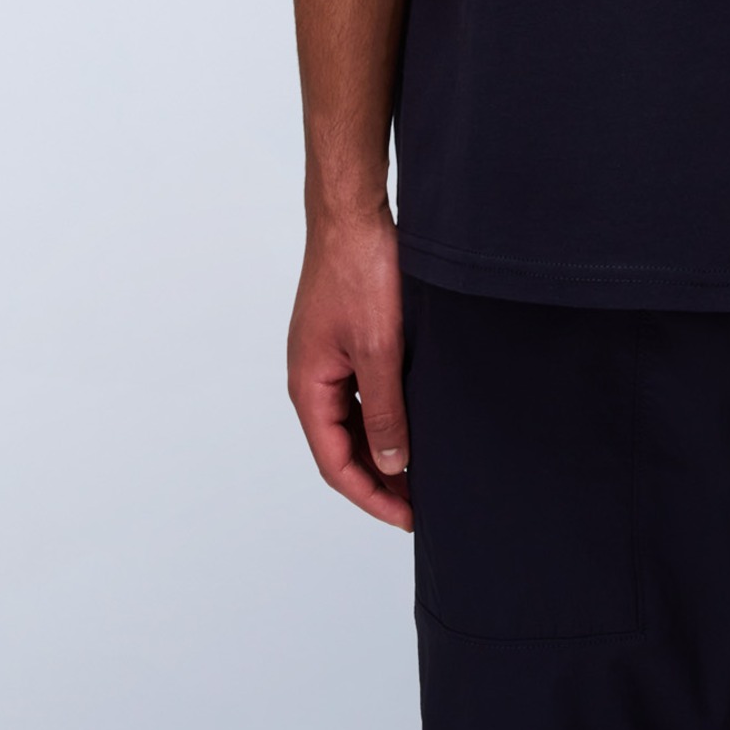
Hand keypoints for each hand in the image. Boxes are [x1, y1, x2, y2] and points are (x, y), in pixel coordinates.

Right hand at [286, 203, 412, 530]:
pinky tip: (412, 417)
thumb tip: (390, 463)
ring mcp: (326, 357)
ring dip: (381, 446)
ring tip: (420, 469)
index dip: (371, 496)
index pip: (335, 463)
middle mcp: (311, 376)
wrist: (353, 212)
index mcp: (308, 386)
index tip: (406, 517)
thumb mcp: (378, 348)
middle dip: (378, 478)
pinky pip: (360, 391)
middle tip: (420, 502)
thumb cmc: (359, 271)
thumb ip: (383, 409)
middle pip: (341, 446)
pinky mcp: (344, 337)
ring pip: (352, 419)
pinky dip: (383, 413)